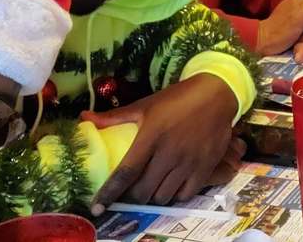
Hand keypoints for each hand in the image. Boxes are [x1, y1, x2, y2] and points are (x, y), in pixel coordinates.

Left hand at [83, 73, 239, 213]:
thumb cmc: (178, 98)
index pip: (126, 172)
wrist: (217, 94)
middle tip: (131, 189)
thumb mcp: (146, 105)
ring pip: (164, 196)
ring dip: (153, 196)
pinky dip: (175, 195)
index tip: (97, 207)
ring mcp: (189, 162)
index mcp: (151, 136)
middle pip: (143, 191)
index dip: (109, 193)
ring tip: (151, 187)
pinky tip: (172, 185)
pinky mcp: (206, 167)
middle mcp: (170, 153)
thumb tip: (84, 118)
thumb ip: (114, 117)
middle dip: (132, 196)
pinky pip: (186, 195)